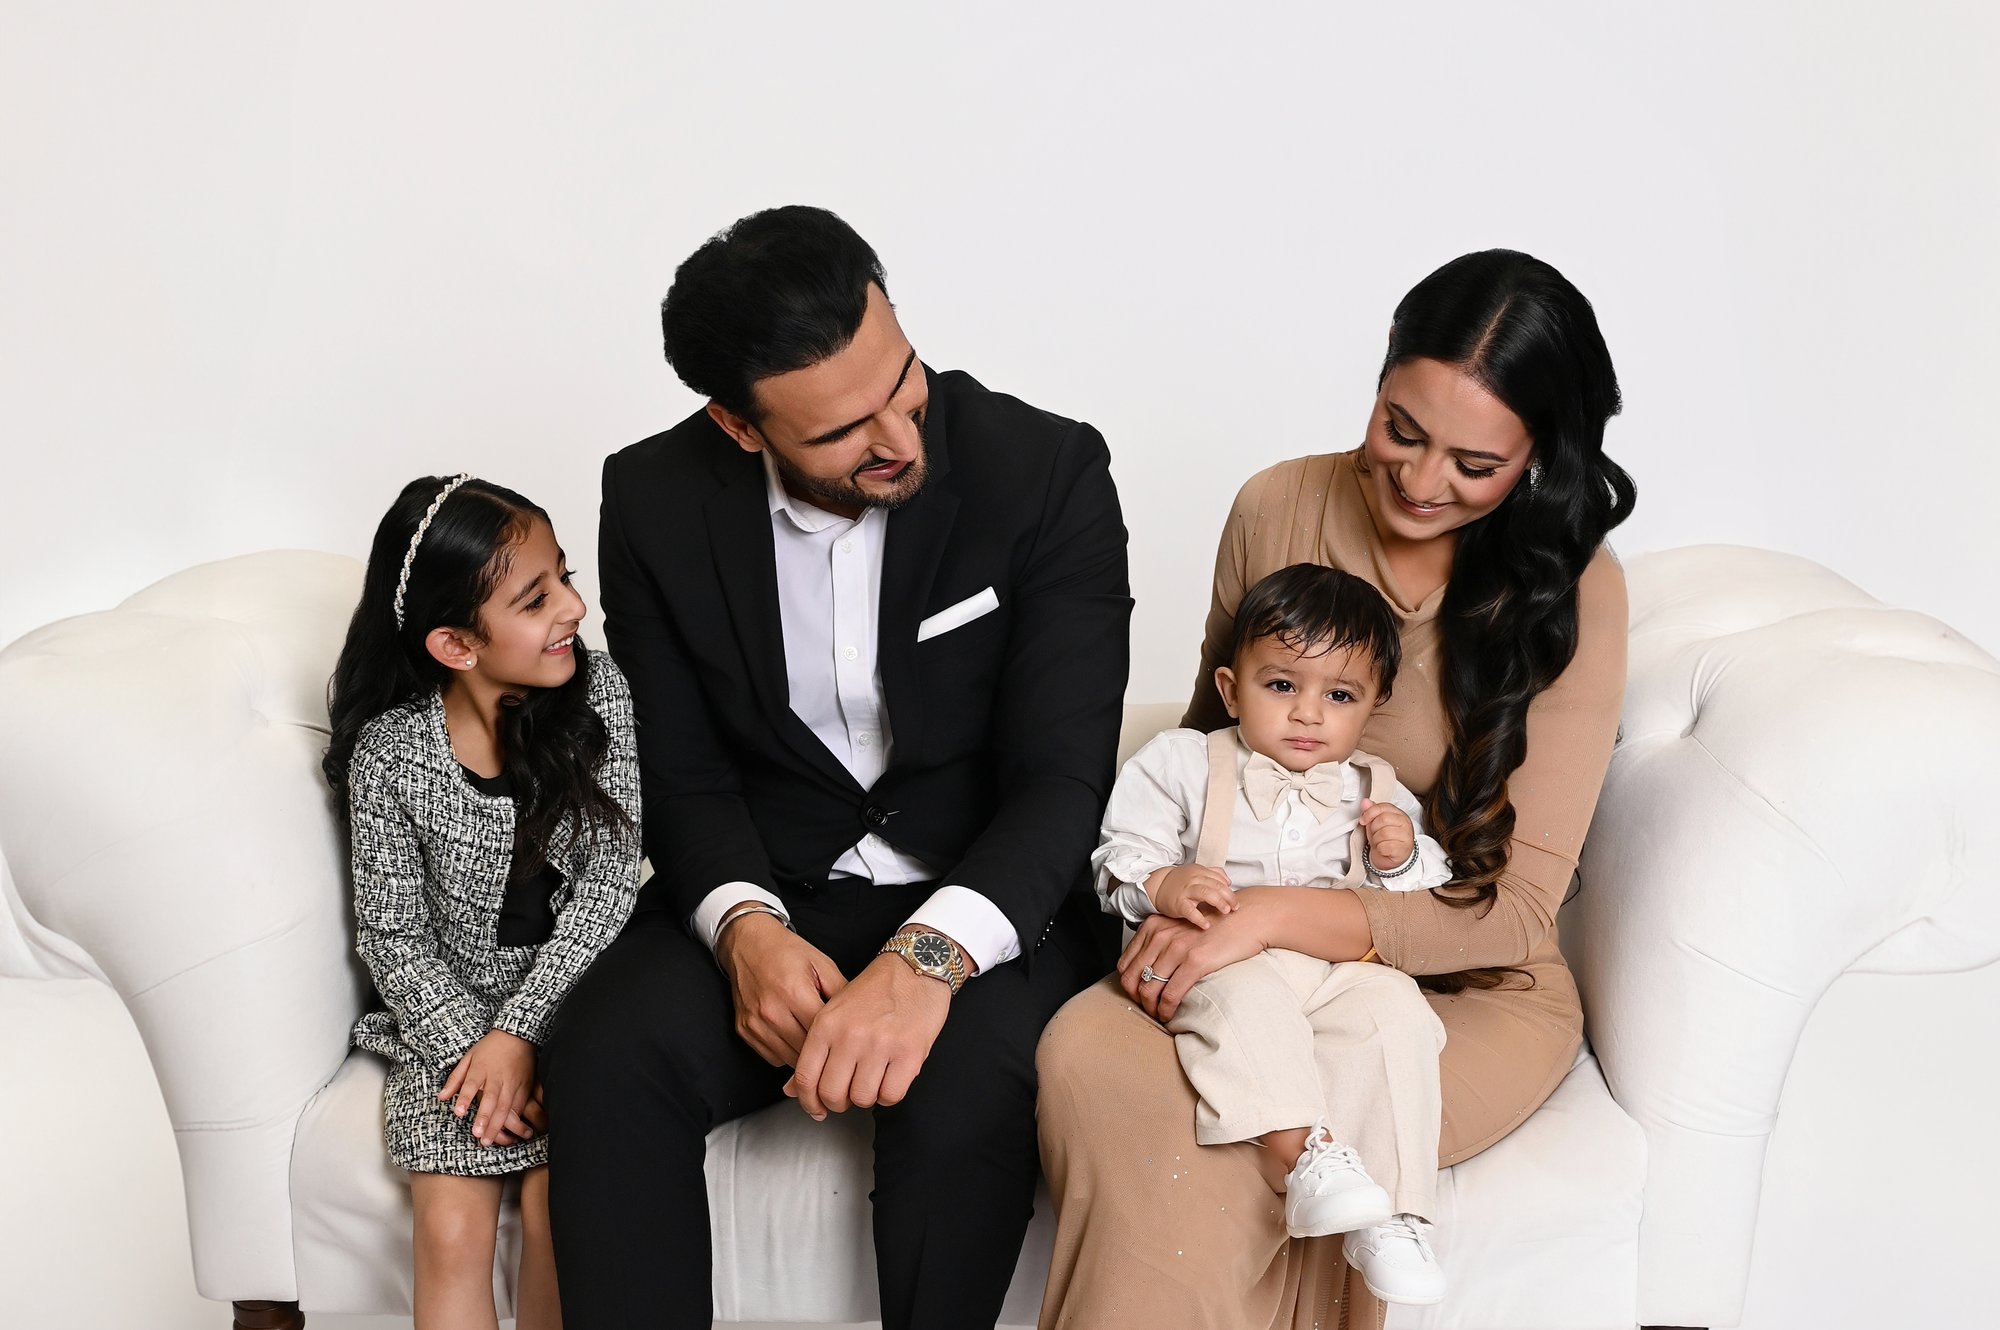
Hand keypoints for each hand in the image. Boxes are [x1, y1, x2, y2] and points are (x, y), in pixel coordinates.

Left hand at [437, 1029, 536, 1146]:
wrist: (518, 1035)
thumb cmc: (490, 1047)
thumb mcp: (469, 1057)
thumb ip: (455, 1078)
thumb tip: (441, 1097)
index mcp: (481, 1068)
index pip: (472, 1084)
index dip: (465, 1099)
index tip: (458, 1113)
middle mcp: (497, 1076)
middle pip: (491, 1099)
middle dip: (485, 1118)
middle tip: (477, 1136)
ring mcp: (513, 1082)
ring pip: (506, 1106)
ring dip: (498, 1124)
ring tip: (489, 1139)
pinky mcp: (524, 1086)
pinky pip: (520, 1105)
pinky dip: (515, 1120)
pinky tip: (510, 1133)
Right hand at [716, 910, 848, 1067]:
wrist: (748, 943)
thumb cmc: (786, 952)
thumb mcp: (822, 964)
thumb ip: (842, 992)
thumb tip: (859, 1018)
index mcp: (794, 992)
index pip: (824, 1033)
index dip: (839, 1039)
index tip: (849, 1041)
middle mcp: (771, 1011)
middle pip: (807, 1050)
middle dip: (824, 1050)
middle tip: (836, 1046)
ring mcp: (755, 1024)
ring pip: (789, 1059)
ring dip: (805, 1055)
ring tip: (816, 1042)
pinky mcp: (744, 1031)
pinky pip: (773, 1057)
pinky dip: (786, 1053)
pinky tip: (794, 1038)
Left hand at [785, 951, 949, 1119]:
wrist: (915, 968)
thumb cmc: (875, 991)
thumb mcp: (835, 1013)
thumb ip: (814, 1052)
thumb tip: (792, 1090)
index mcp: (826, 1024)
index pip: (806, 1078)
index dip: (809, 1102)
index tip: (817, 1109)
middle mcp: (850, 1036)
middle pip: (832, 1094)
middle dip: (839, 1102)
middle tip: (848, 1093)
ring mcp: (881, 1045)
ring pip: (862, 1098)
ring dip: (867, 1097)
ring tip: (872, 1079)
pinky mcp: (910, 1053)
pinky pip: (891, 1095)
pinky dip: (889, 1094)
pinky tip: (890, 1078)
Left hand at [1116, 906, 1267, 1023]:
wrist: (1247, 918)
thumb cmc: (1216, 926)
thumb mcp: (1180, 927)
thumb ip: (1162, 942)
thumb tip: (1148, 970)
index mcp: (1153, 927)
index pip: (1125, 963)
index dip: (1128, 985)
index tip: (1138, 995)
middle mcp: (1160, 935)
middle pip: (1133, 979)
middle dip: (1137, 1000)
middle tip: (1148, 1009)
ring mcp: (1177, 948)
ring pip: (1149, 990)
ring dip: (1152, 1009)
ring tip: (1159, 1015)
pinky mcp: (1195, 961)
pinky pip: (1170, 994)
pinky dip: (1166, 1010)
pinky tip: (1170, 1015)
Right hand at [1144, 863, 1236, 928]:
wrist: (1157, 886)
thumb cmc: (1179, 882)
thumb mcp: (1196, 872)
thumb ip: (1213, 873)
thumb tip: (1228, 881)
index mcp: (1200, 872)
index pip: (1219, 879)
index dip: (1229, 890)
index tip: (1235, 901)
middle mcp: (1193, 879)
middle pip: (1215, 886)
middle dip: (1228, 897)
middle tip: (1235, 907)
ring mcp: (1185, 891)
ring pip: (1205, 893)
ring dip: (1218, 902)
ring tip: (1226, 912)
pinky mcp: (1178, 904)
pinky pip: (1190, 911)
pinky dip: (1199, 918)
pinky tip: (1206, 925)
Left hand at [1358, 799, 1414, 872]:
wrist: (1391, 857)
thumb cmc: (1385, 839)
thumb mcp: (1375, 824)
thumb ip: (1371, 812)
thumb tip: (1365, 802)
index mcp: (1399, 814)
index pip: (1383, 807)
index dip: (1369, 813)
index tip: (1363, 820)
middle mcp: (1405, 823)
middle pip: (1383, 819)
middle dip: (1373, 828)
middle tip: (1375, 834)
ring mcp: (1406, 836)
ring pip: (1383, 833)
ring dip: (1376, 840)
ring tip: (1379, 842)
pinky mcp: (1403, 849)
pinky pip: (1384, 846)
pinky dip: (1380, 849)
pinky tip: (1383, 849)